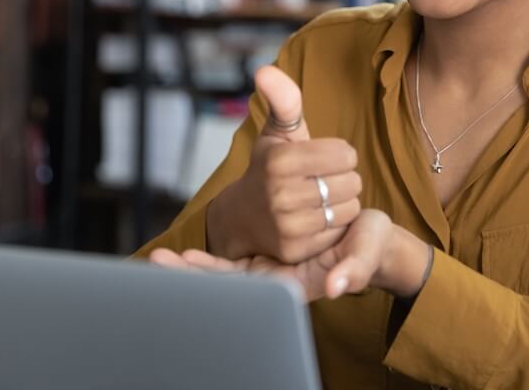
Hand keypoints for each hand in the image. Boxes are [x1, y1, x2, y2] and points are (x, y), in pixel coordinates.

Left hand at [152, 210, 432, 301]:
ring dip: (193, 272)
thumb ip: (352, 271)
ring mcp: (270, 273)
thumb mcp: (365, 256)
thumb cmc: (369, 247)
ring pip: (225, 278)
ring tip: (160, 259)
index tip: (188, 264)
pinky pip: (234, 266)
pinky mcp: (270, 259)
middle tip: (157, 261)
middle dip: (192, 277)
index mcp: (294, 285)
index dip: (217, 278)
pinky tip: (190, 253)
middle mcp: (276, 283)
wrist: (371, 240)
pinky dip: (211, 263)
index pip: (247, 289)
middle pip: (227, 286)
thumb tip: (335, 287)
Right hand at [206, 66, 362, 263]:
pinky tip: (316, 218)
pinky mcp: (295, 250)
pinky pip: (339, 231)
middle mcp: (280, 193)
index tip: (321, 158)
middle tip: (320, 180)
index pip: (346, 154)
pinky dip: (335, 225)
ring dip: (342, 202)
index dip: (340, 154)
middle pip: (352, 182)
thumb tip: (265, 70)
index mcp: (279, 160)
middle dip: (343, 179)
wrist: (242, 217)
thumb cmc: (270, 167)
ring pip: (349, 207)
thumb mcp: (277, 131)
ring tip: (319, 198)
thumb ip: (283, 100)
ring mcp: (287, 225)